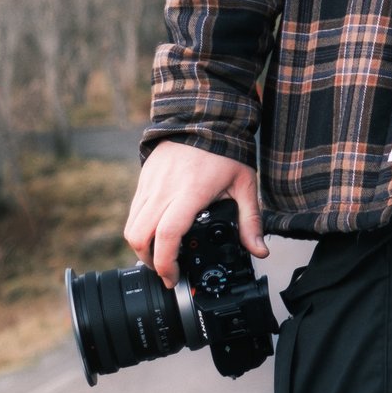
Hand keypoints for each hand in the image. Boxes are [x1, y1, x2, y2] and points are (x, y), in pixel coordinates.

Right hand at [125, 142, 264, 281]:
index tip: (172, 277)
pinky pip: (134, 211)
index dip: (165, 262)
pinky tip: (157, 232)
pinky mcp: (144, 180)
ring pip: (131, 226)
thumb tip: (260, 250)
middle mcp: (164, 190)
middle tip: (166, 271)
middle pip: (139, 236)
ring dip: (142, 246)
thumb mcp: (245, 185)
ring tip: (161, 255)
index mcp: (190, 193)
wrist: (204, 115)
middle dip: (148, 261)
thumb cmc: (226, 150)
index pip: (167, 235)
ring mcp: (150, 184)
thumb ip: (251, 221)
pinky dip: (140, 228)